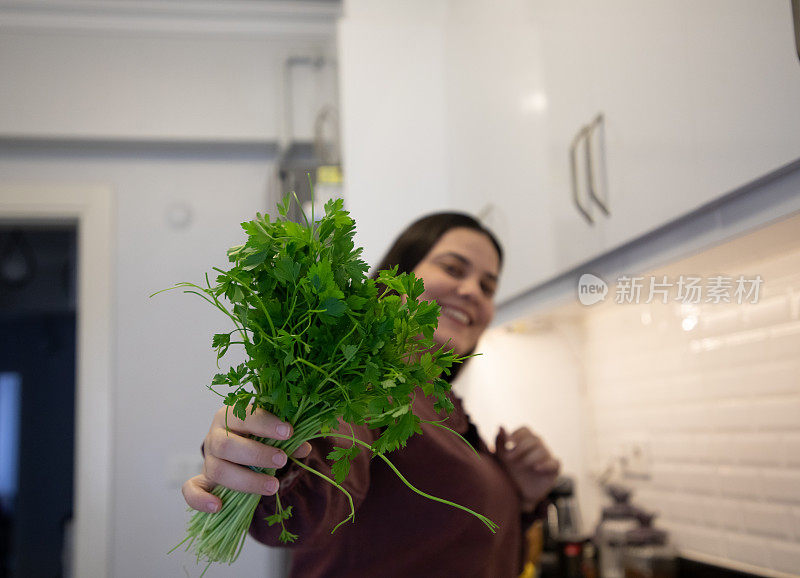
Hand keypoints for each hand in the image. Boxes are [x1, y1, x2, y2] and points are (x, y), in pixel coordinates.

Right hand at [182, 406, 311, 513]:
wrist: (242, 449)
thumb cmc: (261, 436)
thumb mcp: (275, 433)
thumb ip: (288, 439)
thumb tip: (304, 447)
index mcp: (232, 415)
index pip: (245, 416)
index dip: (266, 424)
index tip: (289, 432)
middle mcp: (215, 435)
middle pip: (227, 445)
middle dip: (256, 454)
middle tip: (281, 460)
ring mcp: (208, 458)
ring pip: (218, 470)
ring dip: (246, 480)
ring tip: (273, 486)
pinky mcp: (203, 480)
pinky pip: (191, 490)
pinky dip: (200, 500)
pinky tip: (218, 506)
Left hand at [495, 426, 559, 511]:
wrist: (518, 492)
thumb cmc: (509, 470)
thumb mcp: (501, 457)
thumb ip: (500, 442)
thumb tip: (500, 426)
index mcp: (526, 441)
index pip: (525, 430)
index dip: (516, 435)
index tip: (508, 444)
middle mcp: (538, 446)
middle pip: (534, 439)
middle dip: (521, 447)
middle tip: (509, 458)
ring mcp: (547, 457)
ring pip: (542, 450)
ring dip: (530, 457)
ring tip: (522, 465)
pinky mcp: (553, 470)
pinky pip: (555, 463)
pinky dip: (546, 464)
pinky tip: (536, 468)